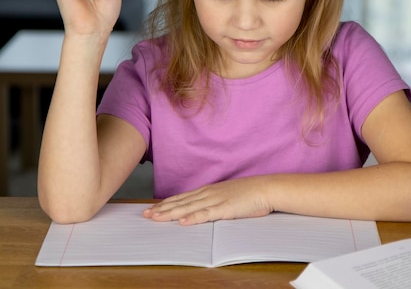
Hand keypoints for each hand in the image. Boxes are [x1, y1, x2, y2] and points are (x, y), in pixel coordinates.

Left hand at [143, 177, 273, 224]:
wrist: (265, 188)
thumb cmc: (249, 193)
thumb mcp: (227, 195)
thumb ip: (214, 201)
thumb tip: (204, 208)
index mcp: (209, 190)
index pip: (182, 197)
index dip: (166, 203)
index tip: (152, 208)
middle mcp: (208, 193)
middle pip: (181, 202)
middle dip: (162, 209)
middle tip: (145, 215)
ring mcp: (216, 200)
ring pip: (188, 208)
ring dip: (171, 213)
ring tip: (156, 218)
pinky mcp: (225, 208)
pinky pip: (206, 214)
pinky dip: (193, 218)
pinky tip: (182, 222)